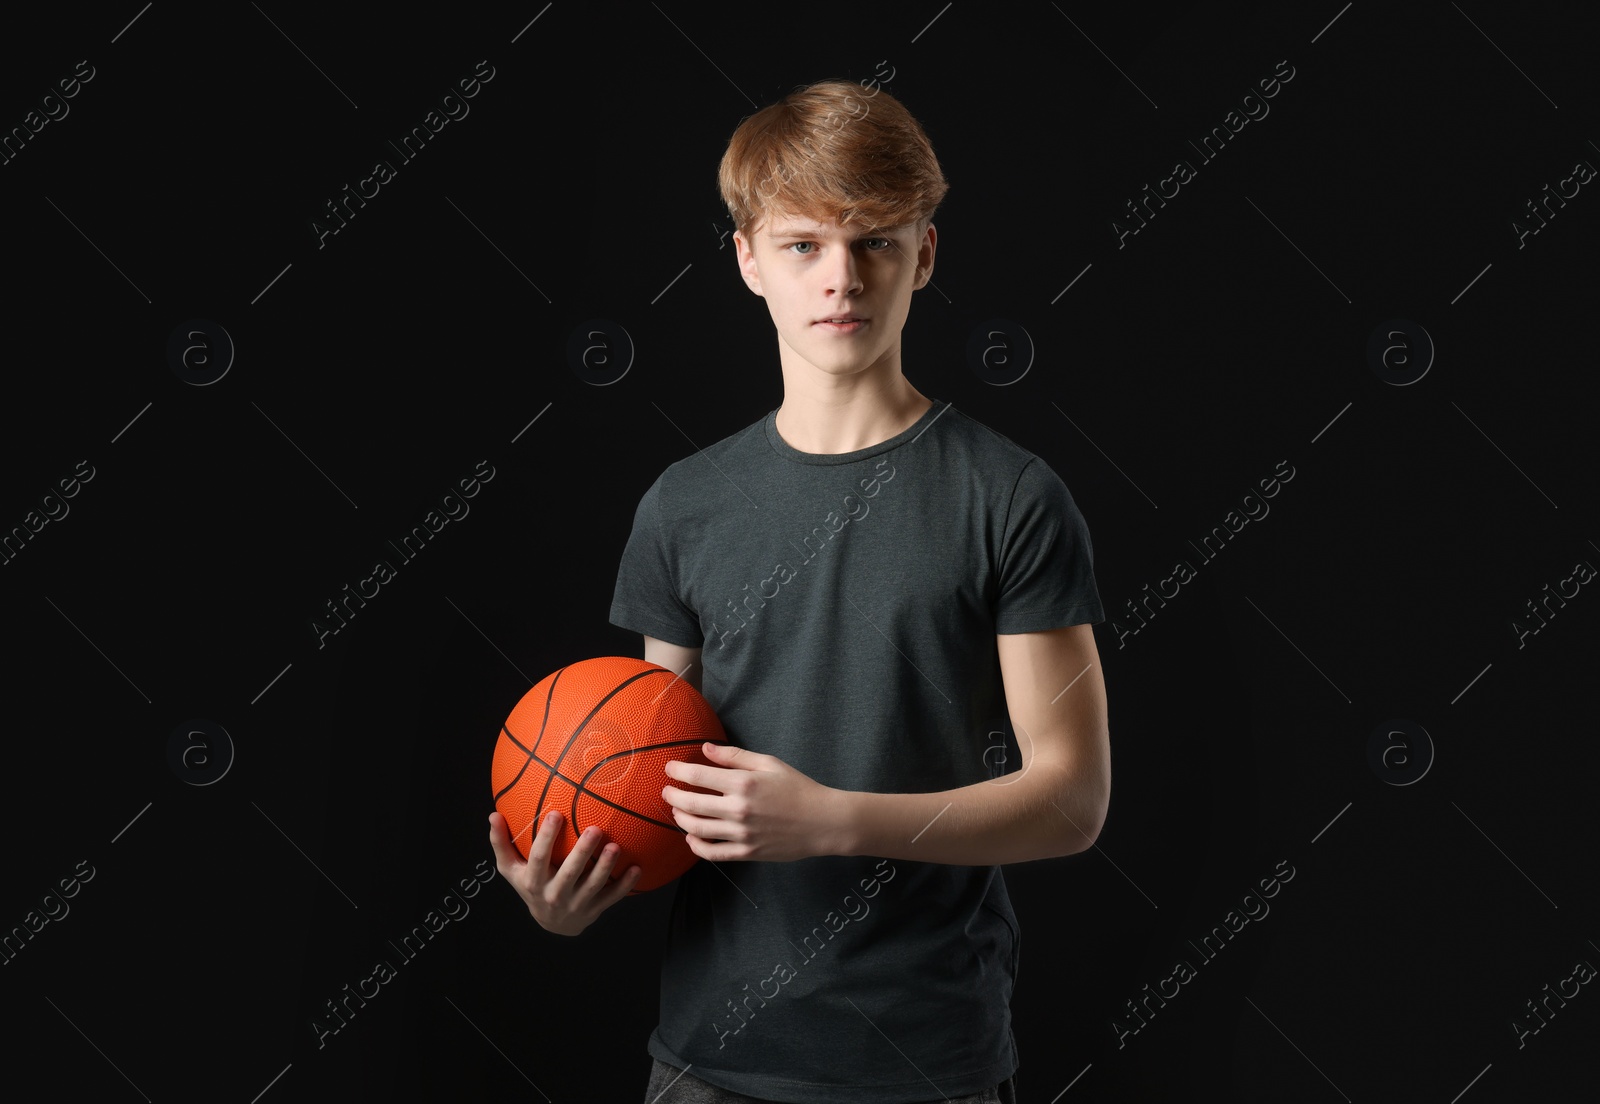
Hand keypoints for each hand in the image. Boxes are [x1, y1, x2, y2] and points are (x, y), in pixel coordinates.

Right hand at [487, 809, 639, 935]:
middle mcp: (555, 894)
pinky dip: (625, 885)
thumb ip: (501, 843)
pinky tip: (637, 868)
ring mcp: (576, 905)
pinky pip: (612, 898)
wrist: (551, 923)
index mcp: (534, 881)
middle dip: (582, 853)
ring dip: (606, 867)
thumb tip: (492, 815)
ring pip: (593, 886)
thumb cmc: (530, 886)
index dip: (546, 837)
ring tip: (615, 846)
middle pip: (569, 873)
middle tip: (594, 829)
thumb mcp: (511, 870)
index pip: (539, 858)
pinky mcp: (594, 910)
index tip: (556, 814)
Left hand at [661, 741, 848, 861]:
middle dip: (672, 796)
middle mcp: (738, 809)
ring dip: (679, 819)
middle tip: (666, 791)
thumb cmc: (798, 788)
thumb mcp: (769, 763)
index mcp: (744, 783)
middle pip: (690, 804)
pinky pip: (711, 853)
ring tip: (677, 811)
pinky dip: (696, 846)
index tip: (670, 768)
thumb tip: (706, 748)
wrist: (823, 822)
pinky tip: (691, 837)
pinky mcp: (746, 853)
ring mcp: (741, 834)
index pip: (698, 776)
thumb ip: (735, 756)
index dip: (678, 771)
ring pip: (696, 829)